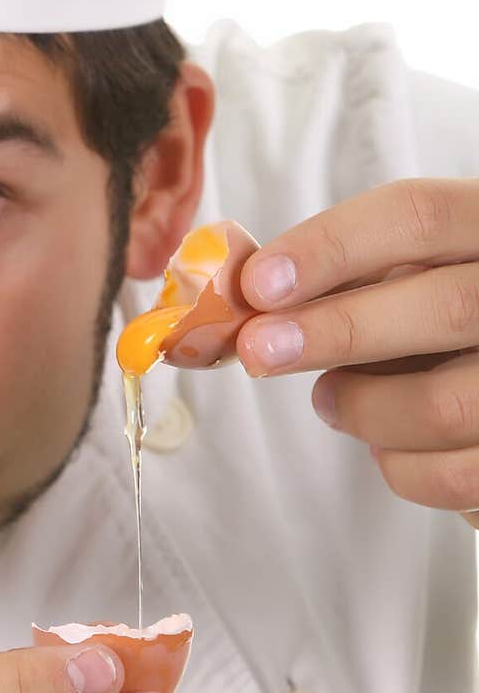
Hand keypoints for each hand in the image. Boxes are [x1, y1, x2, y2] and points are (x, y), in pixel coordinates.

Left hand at [235, 179, 478, 528]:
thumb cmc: (442, 314)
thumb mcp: (410, 271)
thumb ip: (342, 273)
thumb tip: (238, 289)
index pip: (419, 215)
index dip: (330, 245)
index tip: (258, 282)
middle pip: (442, 306)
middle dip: (335, 331)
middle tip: (259, 350)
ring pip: (445, 404)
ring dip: (363, 407)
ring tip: (329, 399)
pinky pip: (454, 477)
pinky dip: (400, 466)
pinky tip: (385, 443)